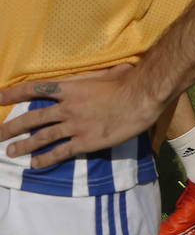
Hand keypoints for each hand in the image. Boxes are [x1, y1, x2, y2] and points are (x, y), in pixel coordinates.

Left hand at [0, 65, 158, 169]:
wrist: (142, 98)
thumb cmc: (129, 80)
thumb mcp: (108, 71)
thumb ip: (95, 76)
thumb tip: (102, 71)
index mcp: (71, 88)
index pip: (36, 89)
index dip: (15, 93)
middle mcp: (67, 107)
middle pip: (33, 118)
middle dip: (12, 126)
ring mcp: (75, 126)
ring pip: (42, 137)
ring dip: (24, 145)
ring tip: (11, 151)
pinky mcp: (85, 142)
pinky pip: (60, 152)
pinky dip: (46, 159)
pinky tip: (36, 164)